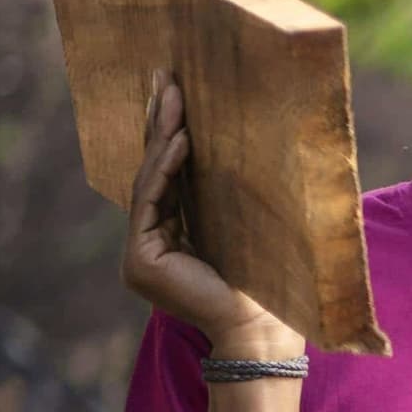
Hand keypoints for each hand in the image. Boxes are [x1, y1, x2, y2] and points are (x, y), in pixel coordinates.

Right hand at [122, 77, 299, 357]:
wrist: (266, 332)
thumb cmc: (271, 287)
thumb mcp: (250, 230)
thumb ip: (231, 199)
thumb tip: (252, 147)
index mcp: (175, 238)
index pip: (172, 179)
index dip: (173, 137)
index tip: (181, 95)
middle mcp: (152, 244)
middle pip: (156, 173)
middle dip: (160, 124)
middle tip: (166, 79)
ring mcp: (141, 253)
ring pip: (151, 182)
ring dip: (163, 136)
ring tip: (172, 96)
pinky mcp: (141, 260)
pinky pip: (152, 202)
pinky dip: (166, 169)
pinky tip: (179, 139)